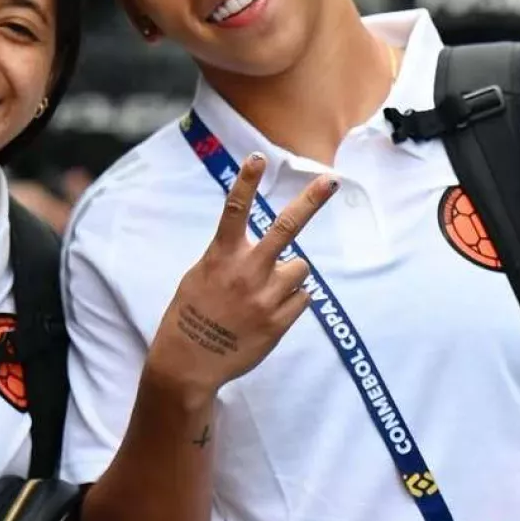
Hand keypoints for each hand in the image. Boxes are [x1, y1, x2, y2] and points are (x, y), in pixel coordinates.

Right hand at [147, 153, 338, 397]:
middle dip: (311, 201)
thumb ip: (228, 258)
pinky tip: (267, 314)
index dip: (247, 181)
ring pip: (300, 268)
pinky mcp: (279, 322)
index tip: (258, 157)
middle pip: (286, 228)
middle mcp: (247, 271)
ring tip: (265, 294)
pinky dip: (291, 301)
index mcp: (222, 256)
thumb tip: (258, 250)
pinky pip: (302, 299)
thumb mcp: (200, 276)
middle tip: (331, 181)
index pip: (235, 210)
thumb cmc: (190, 317)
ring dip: (290, 275)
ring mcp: (266, 297)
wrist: (189, 363)